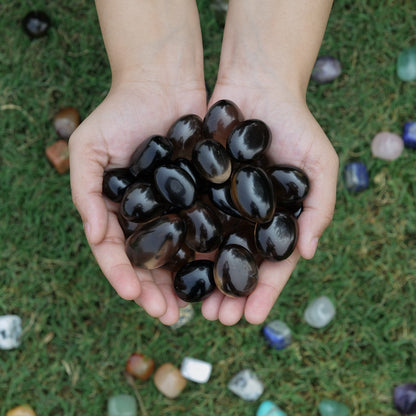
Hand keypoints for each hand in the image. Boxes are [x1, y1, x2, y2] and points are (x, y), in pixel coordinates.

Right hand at [69, 80, 206, 324]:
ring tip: (196, 307)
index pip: (118, 253)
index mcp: (120, 211)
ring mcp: (178, 207)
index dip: (124, 277)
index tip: (135, 297)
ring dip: (186, 282)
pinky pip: (208, 228)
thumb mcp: (89, 148)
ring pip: (182, 254)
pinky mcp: (205, 195)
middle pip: (152, 263)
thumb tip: (96, 235)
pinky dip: (211, 251)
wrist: (163, 82)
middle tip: (170, 316)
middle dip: (158, 291)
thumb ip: (85, 192)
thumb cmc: (120, 112)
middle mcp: (150, 215)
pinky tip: (219, 271)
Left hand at [201, 77, 338, 324]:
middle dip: (226, 293)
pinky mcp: (194, 184)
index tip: (249, 318)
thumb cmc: (295, 124)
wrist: (258, 83)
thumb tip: (309, 254)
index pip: (270, 265)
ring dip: (199, 277)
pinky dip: (178, 240)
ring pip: (207, 248)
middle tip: (214, 318)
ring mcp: (218, 202)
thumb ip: (319, 209)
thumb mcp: (319, 165)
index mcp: (274, 220)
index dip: (263, 292)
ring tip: (188, 303)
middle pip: (235, 263)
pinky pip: (185, 216)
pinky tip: (169, 262)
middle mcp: (244, 216)